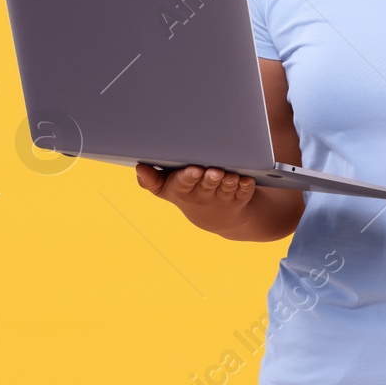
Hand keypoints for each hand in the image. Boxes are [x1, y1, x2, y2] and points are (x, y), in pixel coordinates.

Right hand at [136, 164, 257, 234]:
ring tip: (229, 175)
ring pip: (225, 189)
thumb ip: (151, 180)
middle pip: (206, 186)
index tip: (194, 170)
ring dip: (228, 182)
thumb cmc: (187, 192)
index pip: (183, 184)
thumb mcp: (167, 190)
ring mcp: (222, 197)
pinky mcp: (239, 197)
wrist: (216, 217)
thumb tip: (138, 167)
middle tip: (213, 171)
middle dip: (209, 178)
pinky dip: (245, 186)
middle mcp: (202, 195)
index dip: (188, 178)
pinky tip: (246, 180)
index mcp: (182, 191)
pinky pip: (244, 191)